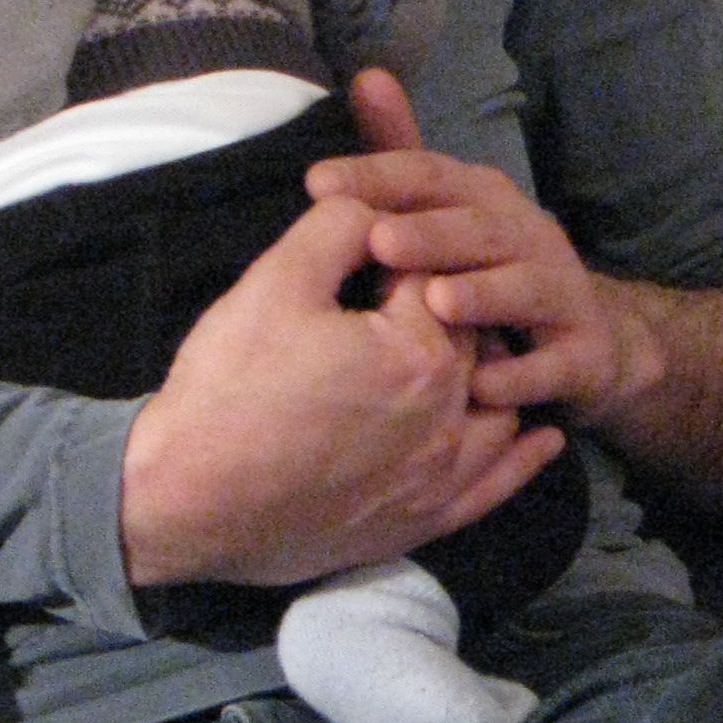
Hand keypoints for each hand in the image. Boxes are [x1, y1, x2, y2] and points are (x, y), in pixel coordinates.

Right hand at [116, 181, 562, 589]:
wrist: (185, 503)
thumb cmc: (226, 390)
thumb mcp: (273, 283)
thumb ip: (338, 226)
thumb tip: (375, 202)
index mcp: (420, 350)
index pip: (436, 275)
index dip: (396, 255)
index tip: (364, 257)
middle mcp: (448, 415)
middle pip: (471, 338)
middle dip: (442, 310)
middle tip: (393, 301)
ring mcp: (440, 475)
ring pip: (497, 408)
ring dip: (488, 376)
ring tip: (463, 357)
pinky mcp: (424, 520)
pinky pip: (495, 486)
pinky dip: (522, 459)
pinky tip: (537, 437)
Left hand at [307, 68, 669, 431]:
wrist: (594, 340)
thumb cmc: (496, 270)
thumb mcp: (450, 210)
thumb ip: (403, 154)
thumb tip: (366, 75)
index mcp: (486, 199)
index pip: (430, 176)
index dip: (378, 174)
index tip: (318, 182)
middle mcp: (528, 236)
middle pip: (478, 229)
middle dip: (429, 234)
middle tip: (378, 241)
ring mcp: (561, 294)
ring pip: (523, 289)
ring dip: (482, 296)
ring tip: (434, 303)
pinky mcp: (583, 353)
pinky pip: (554, 366)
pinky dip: (521, 375)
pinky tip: (483, 385)